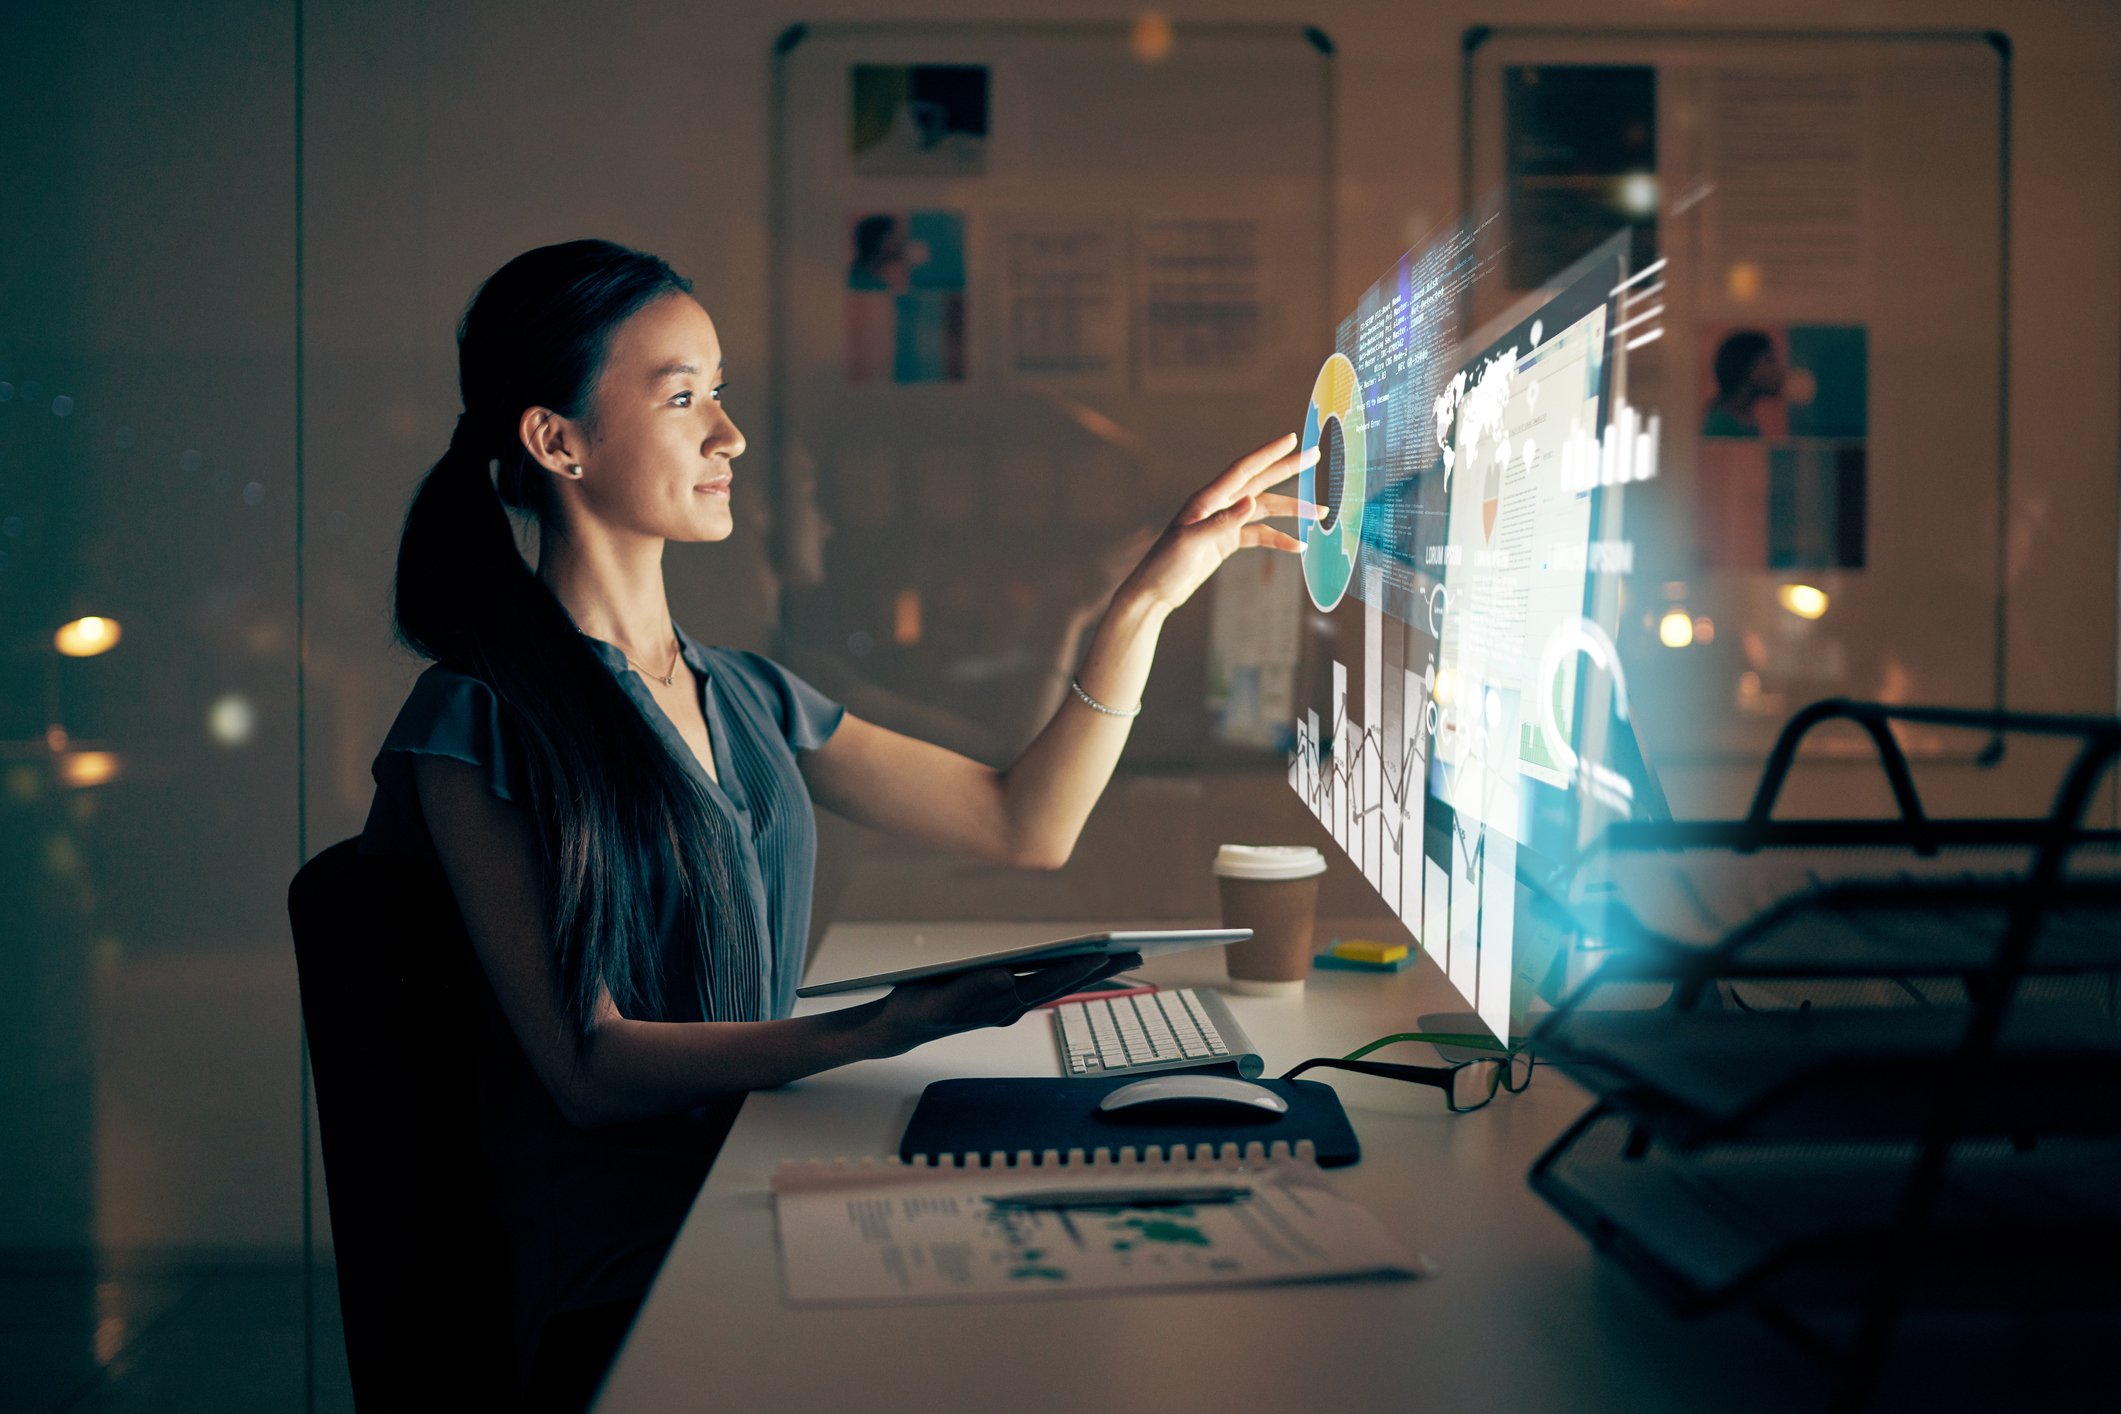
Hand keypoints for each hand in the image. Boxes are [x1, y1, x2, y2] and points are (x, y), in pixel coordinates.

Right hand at [868, 952, 1141, 1055]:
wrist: (901, 1026)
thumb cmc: (918, 1009)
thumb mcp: (939, 999)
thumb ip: (971, 989)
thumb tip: (1007, 977)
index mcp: (1002, 1002)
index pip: (1051, 980)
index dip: (1081, 966)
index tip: (1110, 953)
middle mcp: (1011, 1004)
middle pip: (1064, 982)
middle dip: (1101, 968)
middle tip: (1138, 954)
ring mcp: (1008, 1003)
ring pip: (1056, 984)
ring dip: (1088, 971)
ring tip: (1120, 956)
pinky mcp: (1000, 999)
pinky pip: (1040, 984)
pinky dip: (1065, 973)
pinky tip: (1078, 965)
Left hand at [1118, 432, 1321, 614]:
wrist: (1155, 591)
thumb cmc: (1165, 564)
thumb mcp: (1192, 543)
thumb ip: (1222, 522)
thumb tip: (1252, 501)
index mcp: (1208, 499)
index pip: (1244, 469)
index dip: (1269, 453)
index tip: (1292, 439)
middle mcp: (1218, 505)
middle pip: (1260, 482)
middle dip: (1288, 470)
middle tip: (1315, 456)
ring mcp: (1224, 522)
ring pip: (1265, 509)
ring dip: (1292, 511)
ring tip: (1321, 513)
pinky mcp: (1226, 541)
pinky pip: (1258, 534)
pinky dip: (1278, 538)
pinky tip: (1297, 546)